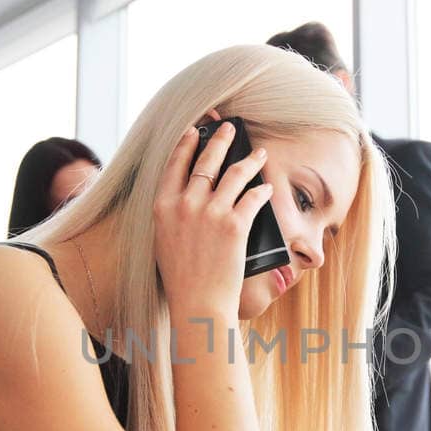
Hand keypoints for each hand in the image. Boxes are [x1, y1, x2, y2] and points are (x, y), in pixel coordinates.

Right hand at [152, 121, 273, 316]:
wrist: (197, 302)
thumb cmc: (181, 277)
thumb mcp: (164, 239)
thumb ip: (173, 214)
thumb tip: (190, 194)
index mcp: (163, 206)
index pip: (175, 164)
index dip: (186, 144)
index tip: (194, 131)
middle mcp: (185, 204)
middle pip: (206, 161)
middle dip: (220, 139)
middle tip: (230, 127)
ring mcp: (211, 212)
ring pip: (234, 173)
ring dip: (250, 160)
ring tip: (259, 153)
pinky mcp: (234, 224)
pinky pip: (252, 197)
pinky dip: (262, 190)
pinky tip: (267, 187)